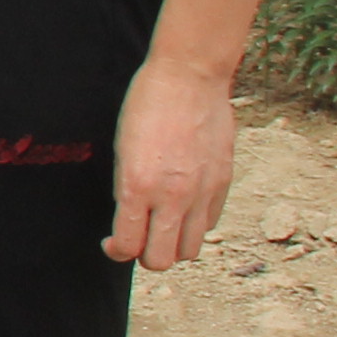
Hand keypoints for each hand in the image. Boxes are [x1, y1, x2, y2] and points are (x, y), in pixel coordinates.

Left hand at [108, 53, 239, 268]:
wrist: (189, 77)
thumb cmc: (147, 105)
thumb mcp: (122, 149)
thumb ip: (128, 190)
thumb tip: (130, 219)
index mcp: (139, 187)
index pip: (129, 246)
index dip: (117, 251)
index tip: (113, 243)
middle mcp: (173, 196)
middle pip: (162, 259)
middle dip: (145, 255)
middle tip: (138, 238)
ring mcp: (202, 192)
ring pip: (191, 249)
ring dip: (173, 245)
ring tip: (162, 226)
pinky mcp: (224, 183)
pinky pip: (209, 224)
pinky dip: (195, 225)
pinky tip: (183, 208)